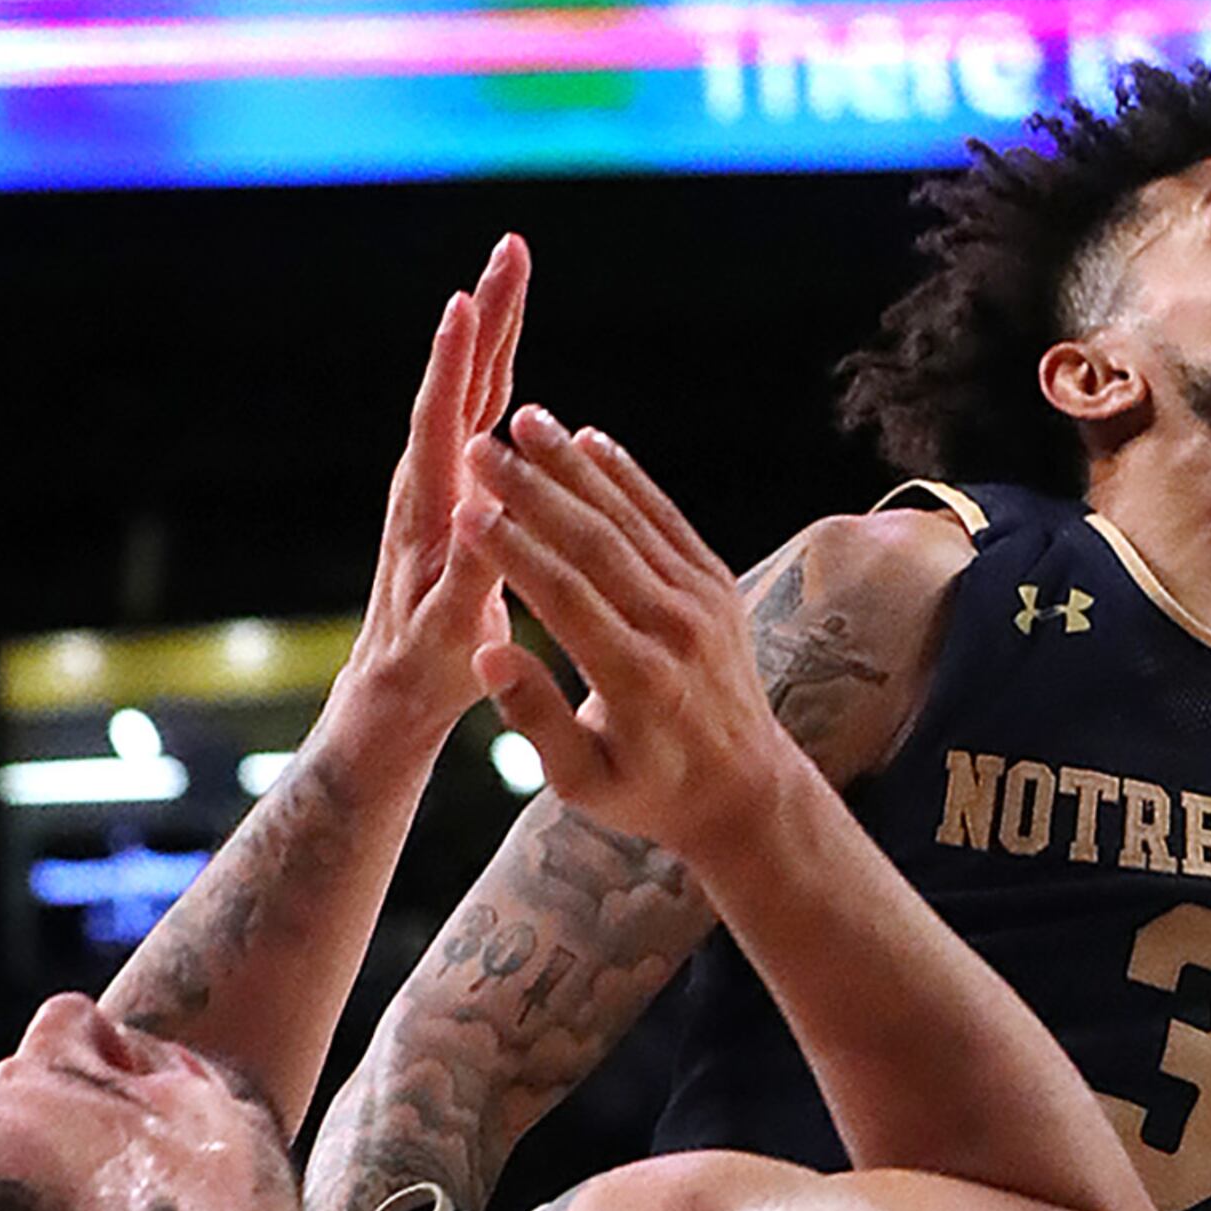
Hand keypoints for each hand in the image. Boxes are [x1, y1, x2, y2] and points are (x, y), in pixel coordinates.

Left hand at [334, 234, 528, 750]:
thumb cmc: (427, 666)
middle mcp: (432, 478)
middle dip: (488, 313)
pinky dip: (499, 366)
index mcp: (430, 507)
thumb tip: (495, 524)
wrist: (400, 684)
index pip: (441, 416)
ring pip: (473, 386)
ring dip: (495, 326)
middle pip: (462, 378)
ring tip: (515, 270)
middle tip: (510, 250)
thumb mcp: (452, 631)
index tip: (466, 303)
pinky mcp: (464, 487)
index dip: (455, 361)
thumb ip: (477, 578)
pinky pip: (483, 412)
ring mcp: (445, 478)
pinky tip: (513, 342)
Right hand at [461, 409, 790, 863]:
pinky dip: (628, 479)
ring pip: (630, 519)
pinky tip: (590, 440)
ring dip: (575, 466)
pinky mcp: (716, 586)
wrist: (746, 788)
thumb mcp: (583, 782)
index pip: (565, 600)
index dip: (513, 552)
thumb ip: (535, 719)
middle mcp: (675, 631)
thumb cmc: (650, 792)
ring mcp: (702, 602)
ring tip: (526, 418)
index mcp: (636, 680)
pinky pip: (667, 520)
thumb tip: (486, 654)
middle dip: (533, 489)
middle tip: (480, 444)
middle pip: (595, 544)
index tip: (464, 511)